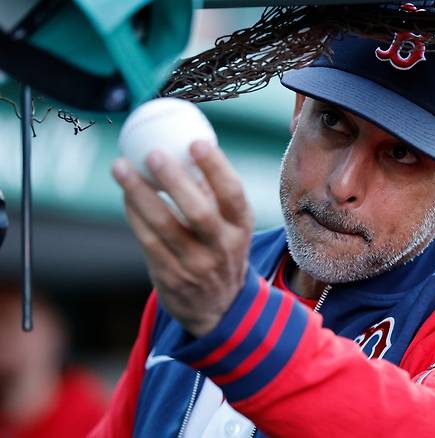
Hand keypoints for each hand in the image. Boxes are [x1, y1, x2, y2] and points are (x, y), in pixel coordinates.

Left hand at [112, 141, 253, 337]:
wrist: (218, 308)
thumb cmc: (220, 251)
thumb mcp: (230, 227)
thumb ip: (212, 195)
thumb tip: (181, 149)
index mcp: (241, 227)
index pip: (233, 194)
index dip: (216, 168)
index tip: (197, 143)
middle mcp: (223, 247)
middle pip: (199, 212)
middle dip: (175, 181)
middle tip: (153, 154)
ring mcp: (197, 265)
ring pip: (165, 226)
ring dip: (140, 194)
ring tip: (121, 167)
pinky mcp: (171, 277)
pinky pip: (147, 241)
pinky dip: (134, 214)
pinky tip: (126, 194)